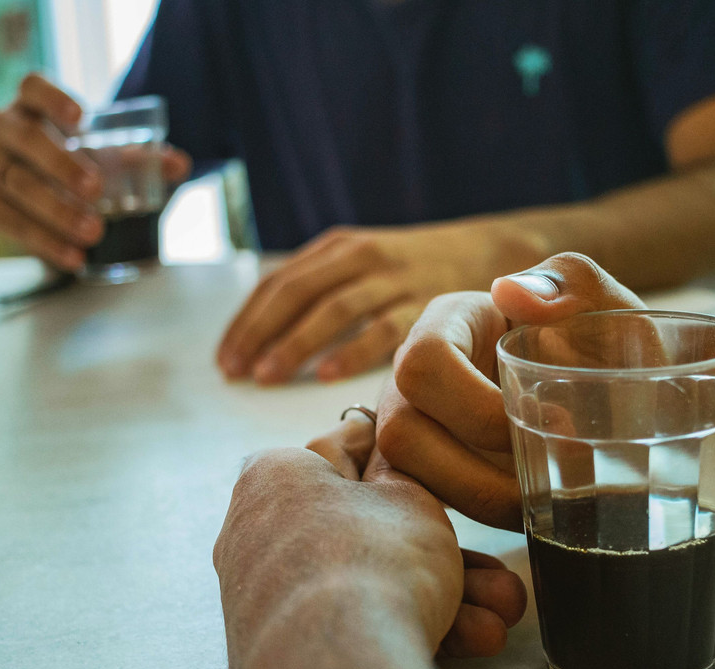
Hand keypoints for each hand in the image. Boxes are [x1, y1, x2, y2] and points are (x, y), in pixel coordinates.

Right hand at [0, 73, 191, 270]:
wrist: (51, 196)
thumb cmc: (83, 163)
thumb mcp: (113, 157)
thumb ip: (144, 158)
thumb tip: (179, 165)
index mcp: (33, 104)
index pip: (33, 86)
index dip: (53, 98)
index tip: (82, 119)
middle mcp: (3, 127)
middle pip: (24, 138)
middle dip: (61, 165)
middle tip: (96, 190)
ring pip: (12, 182)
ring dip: (55, 210)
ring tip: (94, 233)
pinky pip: (3, 218)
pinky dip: (39, 240)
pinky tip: (71, 256)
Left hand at [214, 419, 525, 668]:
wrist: (337, 667)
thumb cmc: (374, 559)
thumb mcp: (409, 497)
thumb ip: (401, 473)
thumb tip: (389, 460)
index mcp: (278, 475)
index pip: (348, 448)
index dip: (405, 456)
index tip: (440, 463)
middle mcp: (263, 531)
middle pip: (374, 531)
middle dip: (448, 554)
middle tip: (496, 572)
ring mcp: (273, 593)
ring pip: (375, 581)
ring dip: (447, 597)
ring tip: (501, 616)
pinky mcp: (289, 644)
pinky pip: (359, 620)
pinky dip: (411, 624)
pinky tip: (474, 639)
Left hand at [216, 221, 546, 383]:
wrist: (490, 250)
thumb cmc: (415, 270)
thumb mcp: (364, 264)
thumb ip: (321, 289)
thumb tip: (264, 335)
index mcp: (338, 247)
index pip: (278, 281)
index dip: (246, 320)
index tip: (224, 358)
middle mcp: (361, 256)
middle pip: (296, 291)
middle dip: (259, 332)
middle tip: (235, 371)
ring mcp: (394, 277)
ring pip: (334, 308)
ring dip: (295, 343)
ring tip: (267, 376)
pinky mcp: (426, 301)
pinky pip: (382, 328)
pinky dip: (351, 351)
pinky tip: (325, 376)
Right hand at [377, 252, 645, 529]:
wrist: (619, 397)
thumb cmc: (605, 346)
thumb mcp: (607, 307)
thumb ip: (572, 283)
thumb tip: (509, 292)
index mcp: (448, 323)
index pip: (423, 363)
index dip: (478, 408)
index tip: (552, 425)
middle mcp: (414, 379)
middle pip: (400, 434)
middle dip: (478, 476)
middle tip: (549, 485)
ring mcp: (413, 430)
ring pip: (407, 482)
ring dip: (480, 506)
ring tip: (545, 509)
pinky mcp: (426, 475)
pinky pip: (421, 512)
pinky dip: (472, 527)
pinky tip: (524, 523)